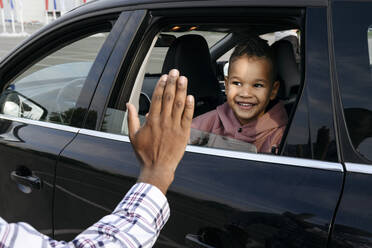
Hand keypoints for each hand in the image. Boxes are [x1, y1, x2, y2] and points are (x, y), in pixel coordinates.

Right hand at [127, 69, 194, 193]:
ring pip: (179, 105)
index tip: (164, 77)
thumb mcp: (133, 136)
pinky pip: (187, 117)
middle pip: (168, 98)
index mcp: (152, 121)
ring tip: (183, 78)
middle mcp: (164, 122)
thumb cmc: (145, 154)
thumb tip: (129, 104)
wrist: (157, 168)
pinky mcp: (184, 134)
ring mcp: (175, 127)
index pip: (157, 98)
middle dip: (172, 83)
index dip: (161, 86)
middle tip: (175, 71)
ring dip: (181, 90)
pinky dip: (189, 106)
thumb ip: (131, 119)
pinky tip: (190, 96)